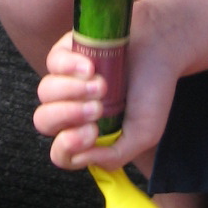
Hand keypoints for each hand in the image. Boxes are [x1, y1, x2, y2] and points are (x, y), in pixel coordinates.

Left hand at [33, 0, 183, 168]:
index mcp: (88, 132)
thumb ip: (114, 156)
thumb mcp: (143, 134)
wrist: (163, 49)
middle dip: (69, 115)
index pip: (61, 152)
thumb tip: (80, 159)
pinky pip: (53, 63)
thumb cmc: (153, 91)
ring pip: (45, 93)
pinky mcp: (67, 52)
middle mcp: (72, 107)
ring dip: (72, 91)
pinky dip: (69, 66)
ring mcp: (67, 79)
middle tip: (98, 108)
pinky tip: (91, 66)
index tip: (91, 133)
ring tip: (102, 84)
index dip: (67, 147)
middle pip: (44, 121)